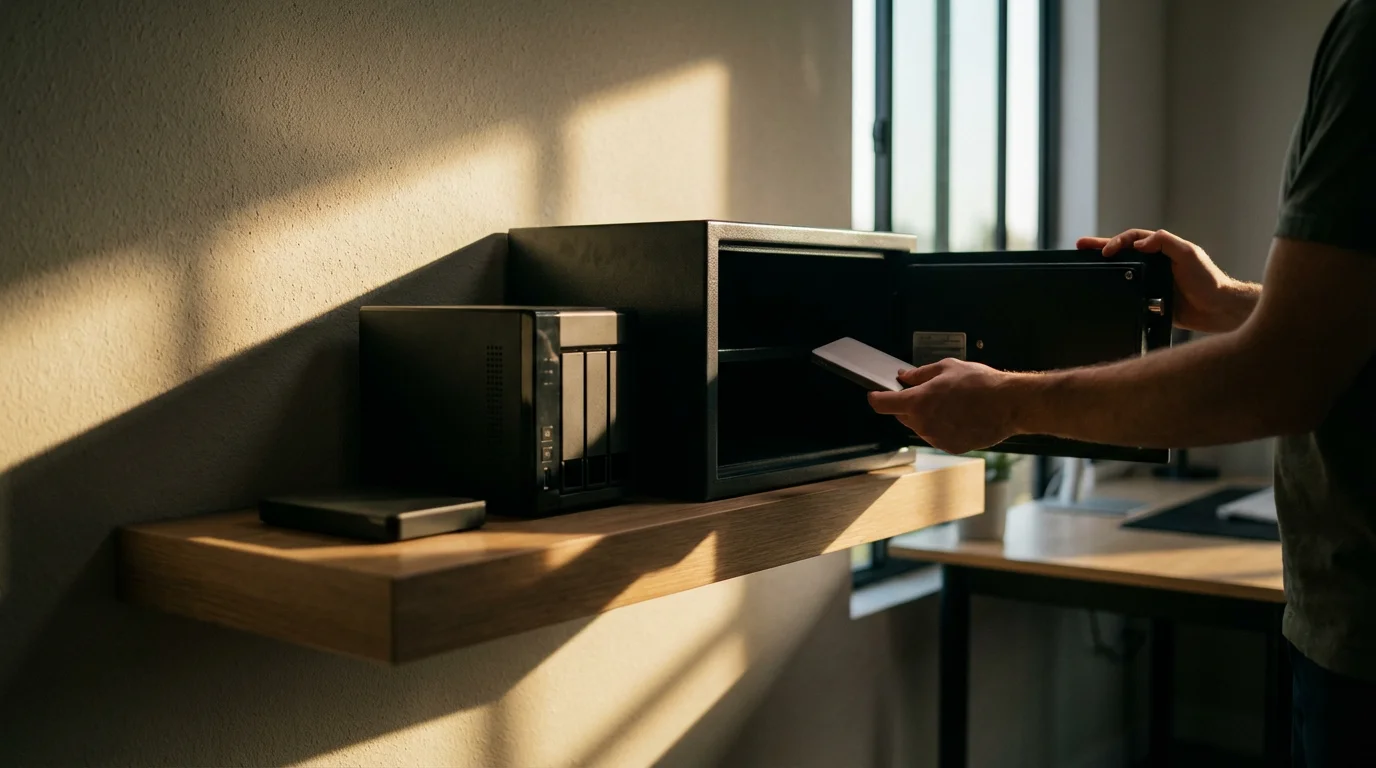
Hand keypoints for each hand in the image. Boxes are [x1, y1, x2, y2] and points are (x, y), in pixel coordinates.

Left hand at [867, 359, 1021, 454]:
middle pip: (902, 415)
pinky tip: (959, 416)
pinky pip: (936, 436)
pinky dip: (941, 427)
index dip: (876, 397)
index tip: (875, 395)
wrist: (1009, 405)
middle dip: (908, 404)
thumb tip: (904, 377)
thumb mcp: (947, 368)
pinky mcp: (949, 447)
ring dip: (926, 416)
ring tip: (950, 403)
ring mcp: (936, 438)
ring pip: (920, 426)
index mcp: (918, 402)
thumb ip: (920, 374)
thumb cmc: (981, 383)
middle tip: (928, 392)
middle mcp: (923, 424)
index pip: (882, 404)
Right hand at [1077, 229, 1245, 332]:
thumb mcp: (1188, 254)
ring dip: (1103, 268)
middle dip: (1100, 248)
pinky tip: (1100, 293)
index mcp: (1161, 249)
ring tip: (1083, 267)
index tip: (1105, 252)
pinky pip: (1127, 294)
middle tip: (1079, 246)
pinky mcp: (1149, 300)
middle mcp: (1154, 263)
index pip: (1132, 239)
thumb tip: (1138, 243)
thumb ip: (1165, 242)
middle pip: (1122, 253)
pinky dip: (1113, 292)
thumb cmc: (1208, 280)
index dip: (1116, 242)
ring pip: (1122, 272)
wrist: (1217, 310)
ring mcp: (1150, 281)